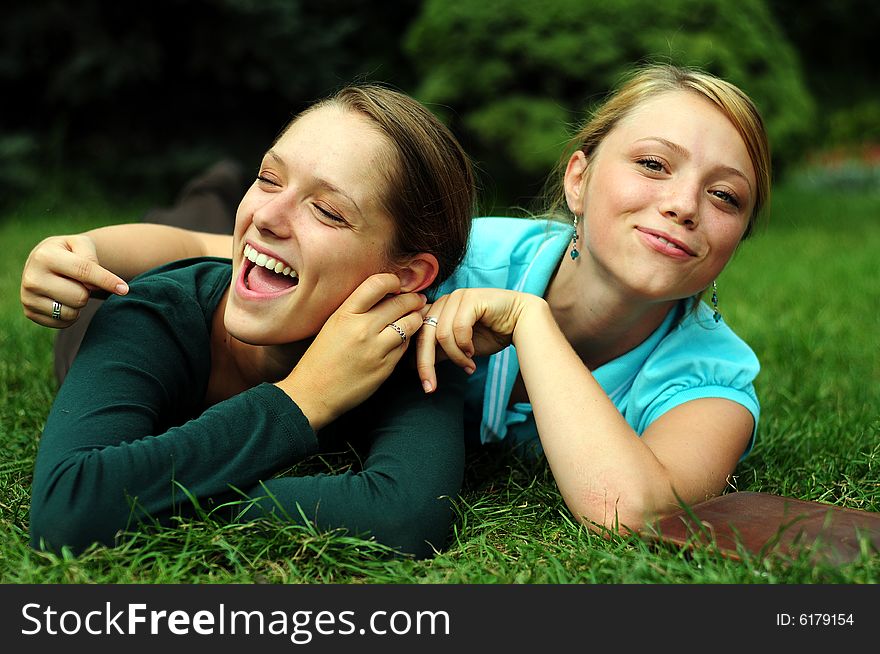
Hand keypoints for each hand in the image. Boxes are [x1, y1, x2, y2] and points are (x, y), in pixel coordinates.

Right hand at [20, 234, 128, 327]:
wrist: (45, 261)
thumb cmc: (70, 252)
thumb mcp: (81, 244)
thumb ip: (91, 259)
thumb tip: (95, 286)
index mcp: (45, 256)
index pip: (84, 271)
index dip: (107, 280)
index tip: (124, 289)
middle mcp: (31, 278)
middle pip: (80, 297)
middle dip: (88, 291)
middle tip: (81, 282)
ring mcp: (28, 297)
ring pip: (72, 312)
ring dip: (80, 304)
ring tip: (71, 289)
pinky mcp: (29, 313)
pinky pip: (63, 323)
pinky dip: (71, 315)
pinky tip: (65, 301)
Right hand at [279, 273, 427, 429]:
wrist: (312, 393)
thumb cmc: (321, 358)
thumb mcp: (332, 325)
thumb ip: (356, 309)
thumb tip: (386, 294)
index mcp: (345, 314)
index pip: (377, 284)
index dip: (393, 281)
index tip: (397, 285)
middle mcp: (361, 329)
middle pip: (400, 303)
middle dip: (413, 299)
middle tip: (417, 299)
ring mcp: (375, 349)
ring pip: (410, 323)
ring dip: (416, 318)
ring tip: (415, 316)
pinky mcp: (385, 367)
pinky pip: (406, 346)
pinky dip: (408, 339)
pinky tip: (403, 338)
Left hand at [416, 288, 542, 391]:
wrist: (521, 321)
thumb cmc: (492, 332)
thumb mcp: (462, 347)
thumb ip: (442, 352)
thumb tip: (418, 366)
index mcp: (439, 309)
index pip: (419, 335)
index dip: (418, 360)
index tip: (425, 385)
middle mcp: (445, 301)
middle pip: (426, 335)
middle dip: (427, 364)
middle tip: (431, 387)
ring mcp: (457, 297)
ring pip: (442, 335)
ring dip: (456, 356)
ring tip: (468, 364)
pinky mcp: (471, 299)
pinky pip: (459, 328)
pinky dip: (465, 346)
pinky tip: (473, 352)